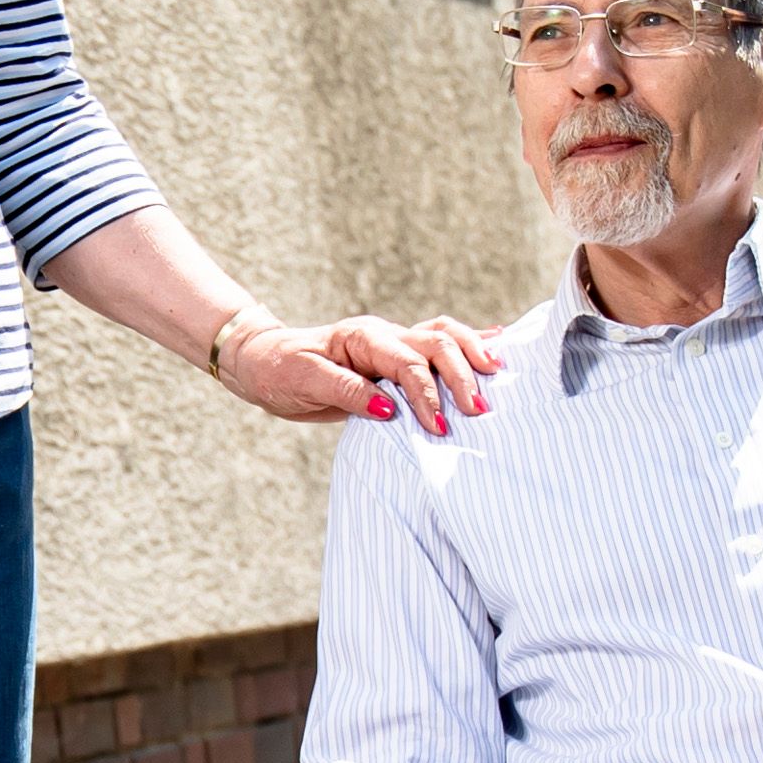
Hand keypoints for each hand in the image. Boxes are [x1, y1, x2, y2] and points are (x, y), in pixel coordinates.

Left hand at [225, 313, 505, 433]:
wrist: (264, 361)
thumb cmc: (280, 372)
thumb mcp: (307, 384)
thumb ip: (349, 393)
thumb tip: (389, 410)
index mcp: (363, 339)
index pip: (408, 364)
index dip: (427, 394)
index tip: (439, 427)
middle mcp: (384, 335)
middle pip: (437, 344)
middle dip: (461, 377)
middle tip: (479, 411)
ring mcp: (392, 342)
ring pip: (444, 336)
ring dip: (472, 355)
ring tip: (498, 376)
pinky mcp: (395, 356)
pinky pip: (437, 343)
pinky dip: (469, 342)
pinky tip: (498, 343)